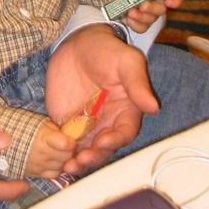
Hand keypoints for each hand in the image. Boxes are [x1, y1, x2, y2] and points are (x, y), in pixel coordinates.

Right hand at [25, 119, 74, 178]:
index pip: (66, 144)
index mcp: (44, 137)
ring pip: (62, 166)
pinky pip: (54, 174)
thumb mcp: (40, 123)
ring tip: (59, 153)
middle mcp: (42, 153)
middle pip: (66, 156)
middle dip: (70, 151)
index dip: (71, 142)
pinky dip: (57, 169)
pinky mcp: (36, 173)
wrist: (5, 141)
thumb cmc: (23, 129)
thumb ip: (55, 129)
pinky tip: (54, 162)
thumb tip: (68, 135)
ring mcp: (39, 165)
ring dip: (64, 160)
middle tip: (67, 147)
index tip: (70, 139)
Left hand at [45, 25, 159, 175]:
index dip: (115, 141)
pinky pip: (65, 143)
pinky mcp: (66, 124)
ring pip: (85, 150)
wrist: (76, 43)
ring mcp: (87, 125)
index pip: (124, 132)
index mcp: (126, 110)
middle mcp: (108, 122)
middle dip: (94, 157)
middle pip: (104, 148)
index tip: (104, 142)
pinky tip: (54, 156)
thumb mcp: (126, 61)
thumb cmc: (106, 49)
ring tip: (68, 164)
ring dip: (78, 160)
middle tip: (81, 159)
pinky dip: (61, 152)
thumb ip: (137, 83)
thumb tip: (154, 107)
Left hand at [120, 0, 182, 33]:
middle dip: (152, 9)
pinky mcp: (142, 24)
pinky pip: (141, 28)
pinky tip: (128, 17)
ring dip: (140, 16)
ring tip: (130, 11)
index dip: (175, 1)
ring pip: (150, 20)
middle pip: (161, 10)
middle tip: (142, 6)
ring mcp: (151, 16)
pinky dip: (134, 23)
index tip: (168, 1)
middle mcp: (159, 5)